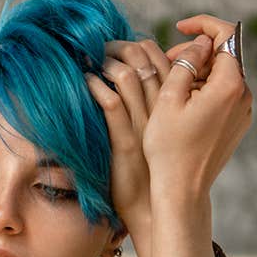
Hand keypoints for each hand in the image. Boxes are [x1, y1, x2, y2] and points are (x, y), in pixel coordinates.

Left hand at [85, 39, 172, 256]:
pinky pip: (110, 104)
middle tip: (100, 47)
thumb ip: (150, 111)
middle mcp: (162, 112)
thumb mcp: (156, 135)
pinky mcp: (125, 142)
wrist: (155, 210)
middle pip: (146, 60)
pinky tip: (83, 83)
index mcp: (173, 107)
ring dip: (104, 62)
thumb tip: (130, 86)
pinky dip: (94, 87)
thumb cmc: (153, 174)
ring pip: (128, 76)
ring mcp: (144, 126)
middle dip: (120, 46)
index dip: (141, 46)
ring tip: (89, 61)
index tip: (120, 47)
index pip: (164, 60)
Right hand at [143, 19, 251, 207]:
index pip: (227, 36)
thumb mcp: (168, 99)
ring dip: (199, 72)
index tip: (180, 27)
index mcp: (230, 86)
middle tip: (167, 62)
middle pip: (225, 56)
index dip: (204, 25)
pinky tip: (181, 104)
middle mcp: (243, 97)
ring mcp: (243, 112)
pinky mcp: (237, 125)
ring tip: (170, 86)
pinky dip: (204, 90)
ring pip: (223, 76)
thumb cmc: (169, 148)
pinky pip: (223, 95)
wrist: (181, 190)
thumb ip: (186, 64)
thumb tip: (202, 44)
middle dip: (198, 52)